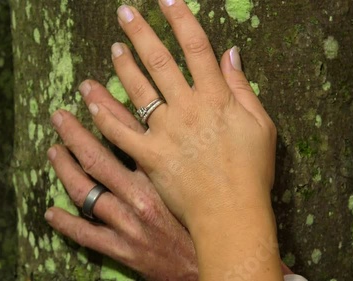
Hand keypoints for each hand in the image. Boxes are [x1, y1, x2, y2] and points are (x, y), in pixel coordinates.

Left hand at [45, 80, 196, 280]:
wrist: (218, 260)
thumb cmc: (214, 216)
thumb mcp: (210, 175)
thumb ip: (197, 144)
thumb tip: (196, 104)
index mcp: (162, 175)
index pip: (128, 134)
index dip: (106, 108)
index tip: (90, 90)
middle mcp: (140, 196)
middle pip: (98, 159)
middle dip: (74, 134)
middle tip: (58, 116)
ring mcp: (128, 223)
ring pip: (86, 193)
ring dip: (65, 170)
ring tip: (53, 151)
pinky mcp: (123, 249)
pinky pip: (87, 235)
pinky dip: (67, 223)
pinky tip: (51, 213)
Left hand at [87, 0, 276, 228]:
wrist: (232, 212)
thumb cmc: (251, 171)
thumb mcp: (261, 125)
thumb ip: (242, 87)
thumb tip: (231, 53)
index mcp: (216, 97)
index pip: (196, 47)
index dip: (180, 20)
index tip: (166, 1)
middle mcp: (187, 108)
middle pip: (160, 61)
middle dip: (141, 33)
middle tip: (125, 13)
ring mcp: (165, 132)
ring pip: (137, 90)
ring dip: (122, 66)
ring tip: (113, 48)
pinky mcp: (150, 157)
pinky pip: (121, 132)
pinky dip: (105, 115)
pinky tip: (91, 99)